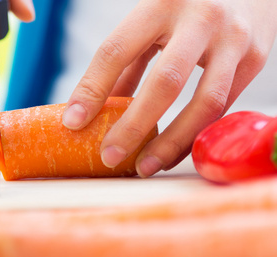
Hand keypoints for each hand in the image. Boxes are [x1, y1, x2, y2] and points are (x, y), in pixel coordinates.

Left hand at [62, 0, 276, 176]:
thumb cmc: (188, 4)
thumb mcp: (151, 20)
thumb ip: (129, 61)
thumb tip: (99, 108)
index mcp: (161, 5)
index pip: (117, 50)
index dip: (92, 89)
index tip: (73, 122)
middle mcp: (201, 19)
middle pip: (165, 83)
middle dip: (134, 127)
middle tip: (110, 156)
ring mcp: (235, 40)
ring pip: (204, 103)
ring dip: (172, 143)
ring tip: (144, 166)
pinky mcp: (257, 59)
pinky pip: (223, 108)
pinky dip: (196, 134)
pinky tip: (174, 150)